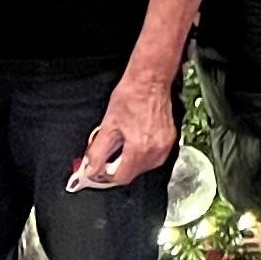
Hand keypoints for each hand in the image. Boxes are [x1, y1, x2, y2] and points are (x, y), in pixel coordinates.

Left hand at [73, 66, 181, 187]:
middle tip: (105, 157)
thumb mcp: (107, 125)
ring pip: (143, 167)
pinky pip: (153, 158)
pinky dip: (141, 155)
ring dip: (129, 163)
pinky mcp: (169, 141)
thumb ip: (97, 152)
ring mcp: (165, 147)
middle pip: (132, 174)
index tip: (96, 171)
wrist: (149, 82)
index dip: (105, 177)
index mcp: (139, 149)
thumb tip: (90, 168)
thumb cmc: (130, 97)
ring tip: (120, 147)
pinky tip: (133, 142)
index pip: (121, 177)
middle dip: (116, 168)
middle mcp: (155, 152)